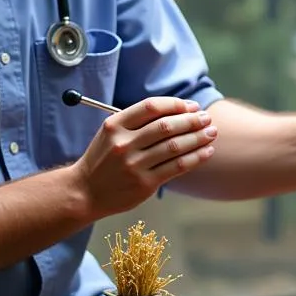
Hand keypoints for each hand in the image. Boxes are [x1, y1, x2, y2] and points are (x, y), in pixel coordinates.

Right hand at [71, 97, 216, 217]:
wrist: (84, 192)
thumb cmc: (103, 159)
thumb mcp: (111, 133)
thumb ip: (137, 122)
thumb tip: (178, 111)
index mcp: (115, 125)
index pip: (151, 107)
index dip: (175, 104)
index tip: (191, 106)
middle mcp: (124, 143)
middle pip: (166, 126)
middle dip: (191, 120)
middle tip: (206, 118)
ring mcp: (134, 165)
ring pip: (175, 146)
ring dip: (198, 137)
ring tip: (211, 132)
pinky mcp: (144, 183)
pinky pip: (176, 167)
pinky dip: (195, 158)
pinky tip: (207, 152)